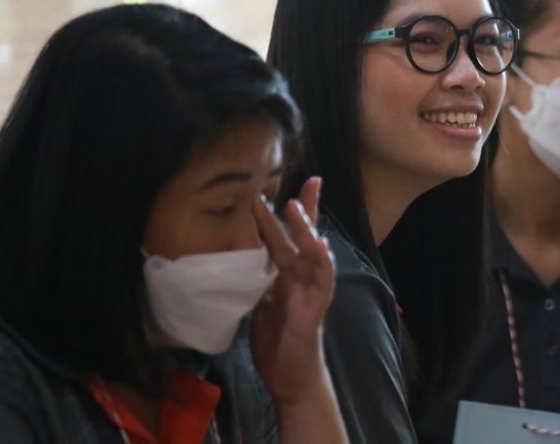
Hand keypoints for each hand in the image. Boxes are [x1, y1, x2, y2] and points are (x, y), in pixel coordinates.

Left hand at [250, 176, 335, 402]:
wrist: (292, 380)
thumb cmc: (277, 344)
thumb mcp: (260, 305)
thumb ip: (257, 281)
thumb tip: (237, 259)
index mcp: (288, 275)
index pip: (289, 236)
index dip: (289, 212)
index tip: (281, 184)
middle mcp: (302, 277)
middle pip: (304, 235)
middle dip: (303, 207)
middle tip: (303, 179)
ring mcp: (311, 291)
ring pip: (311, 252)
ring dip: (305, 228)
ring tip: (295, 207)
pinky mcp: (313, 308)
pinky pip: (322, 281)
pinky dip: (322, 262)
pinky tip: (321, 246)